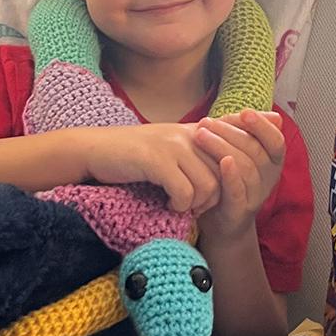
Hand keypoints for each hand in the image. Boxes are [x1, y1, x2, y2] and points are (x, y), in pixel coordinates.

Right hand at [81, 124, 221, 214]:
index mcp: (195, 130)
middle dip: (215, 196)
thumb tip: (222, 168)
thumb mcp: (168, 146)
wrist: (94, 150)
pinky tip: (169, 204)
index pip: (235, 143)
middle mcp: (189, 134)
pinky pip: (185, 192)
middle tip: (197, 205)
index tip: (230, 187)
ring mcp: (173, 146)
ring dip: (197, 204)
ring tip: (182, 205)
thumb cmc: (132, 154)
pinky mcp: (157, 161)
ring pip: (209, 185)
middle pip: (226, 172)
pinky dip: (180, 205)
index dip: (241, 166)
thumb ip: (195, 152)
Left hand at [193, 110, 285, 238]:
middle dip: (230, 132)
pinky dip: (231, 176)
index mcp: (272, 162)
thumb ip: (249, 134)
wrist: (220, 223)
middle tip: (206, 122)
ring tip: (200, 135)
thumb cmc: (227, 180)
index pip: (276, 141)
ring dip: (222, 148)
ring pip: (246, 168)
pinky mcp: (238, 212)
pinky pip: (238, 193)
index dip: (262, 126)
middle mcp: (268, 179)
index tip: (244, 112)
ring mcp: (255, 196)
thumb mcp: (240, 153)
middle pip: (255, 151)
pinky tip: (222, 162)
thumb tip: (272, 114)